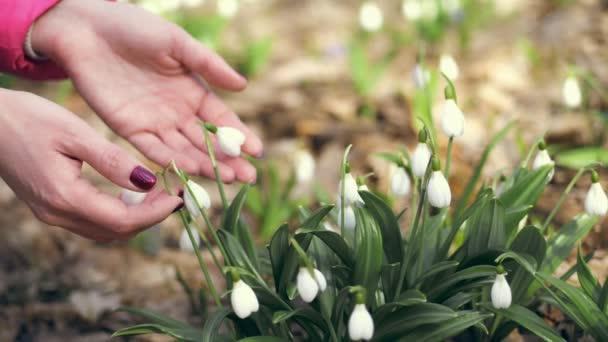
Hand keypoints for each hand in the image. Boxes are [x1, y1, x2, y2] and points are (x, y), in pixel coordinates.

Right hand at [0, 89, 181, 241]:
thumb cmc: (27, 119)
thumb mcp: (74, 133)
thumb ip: (112, 161)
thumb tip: (149, 182)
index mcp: (64, 197)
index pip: (122, 221)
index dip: (156, 213)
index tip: (179, 196)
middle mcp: (57, 214)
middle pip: (116, 231)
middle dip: (151, 217)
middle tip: (175, 194)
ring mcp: (51, 214)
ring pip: (105, 230)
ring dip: (135, 217)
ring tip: (159, 193)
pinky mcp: (50, 207)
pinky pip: (92, 221)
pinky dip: (117, 213)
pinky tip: (131, 193)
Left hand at [32, 0, 262, 182]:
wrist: (86, 29)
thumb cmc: (134, 28)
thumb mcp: (177, 42)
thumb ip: (208, 64)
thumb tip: (243, 86)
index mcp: (192, 90)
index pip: (222, 120)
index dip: (240, 136)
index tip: (258, 152)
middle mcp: (177, 111)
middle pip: (208, 142)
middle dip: (230, 160)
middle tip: (249, 178)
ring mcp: (154, 122)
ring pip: (185, 150)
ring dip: (206, 165)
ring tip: (228, 179)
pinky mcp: (129, 129)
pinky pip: (154, 149)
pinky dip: (171, 161)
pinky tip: (190, 170)